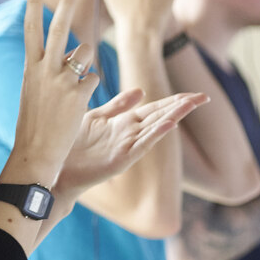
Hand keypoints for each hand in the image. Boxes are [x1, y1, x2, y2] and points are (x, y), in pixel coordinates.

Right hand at [5, 0, 98, 184]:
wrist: (35, 153)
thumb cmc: (33, 125)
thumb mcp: (33, 91)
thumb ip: (48, 69)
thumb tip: (69, 53)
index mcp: (29, 68)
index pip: (30, 29)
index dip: (33, 4)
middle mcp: (44, 70)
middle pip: (58, 27)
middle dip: (68, 2)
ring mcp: (61, 81)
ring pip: (85, 52)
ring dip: (87, 62)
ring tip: (75, 84)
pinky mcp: (78, 94)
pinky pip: (94, 78)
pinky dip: (90, 88)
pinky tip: (79, 104)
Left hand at [54, 87, 207, 200]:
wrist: (55, 169)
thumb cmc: (71, 144)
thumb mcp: (95, 117)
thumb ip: (117, 105)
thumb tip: (141, 91)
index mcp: (124, 123)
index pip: (155, 108)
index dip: (174, 100)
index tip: (195, 93)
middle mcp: (130, 135)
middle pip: (160, 116)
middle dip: (181, 106)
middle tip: (204, 96)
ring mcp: (127, 148)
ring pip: (156, 129)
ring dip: (174, 116)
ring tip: (191, 104)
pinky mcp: (121, 160)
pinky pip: (142, 145)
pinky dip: (156, 134)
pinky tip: (170, 125)